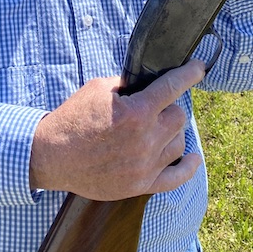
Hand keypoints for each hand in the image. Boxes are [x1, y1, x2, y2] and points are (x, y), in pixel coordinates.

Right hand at [29, 60, 205, 200]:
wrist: (53, 155)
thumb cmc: (74, 117)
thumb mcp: (99, 88)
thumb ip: (128, 84)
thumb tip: (148, 81)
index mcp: (136, 112)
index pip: (173, 87)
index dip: (190, 74)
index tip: (199, 67)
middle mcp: (145, 140)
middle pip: (179, 116)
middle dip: (169, 106)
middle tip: (155, 105)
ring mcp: (145, 165)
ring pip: (179, 142)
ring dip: (171, 131)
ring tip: (156, 127)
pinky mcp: (140, 185)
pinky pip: (175, 178)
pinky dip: (187, 167)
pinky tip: (192, 157)